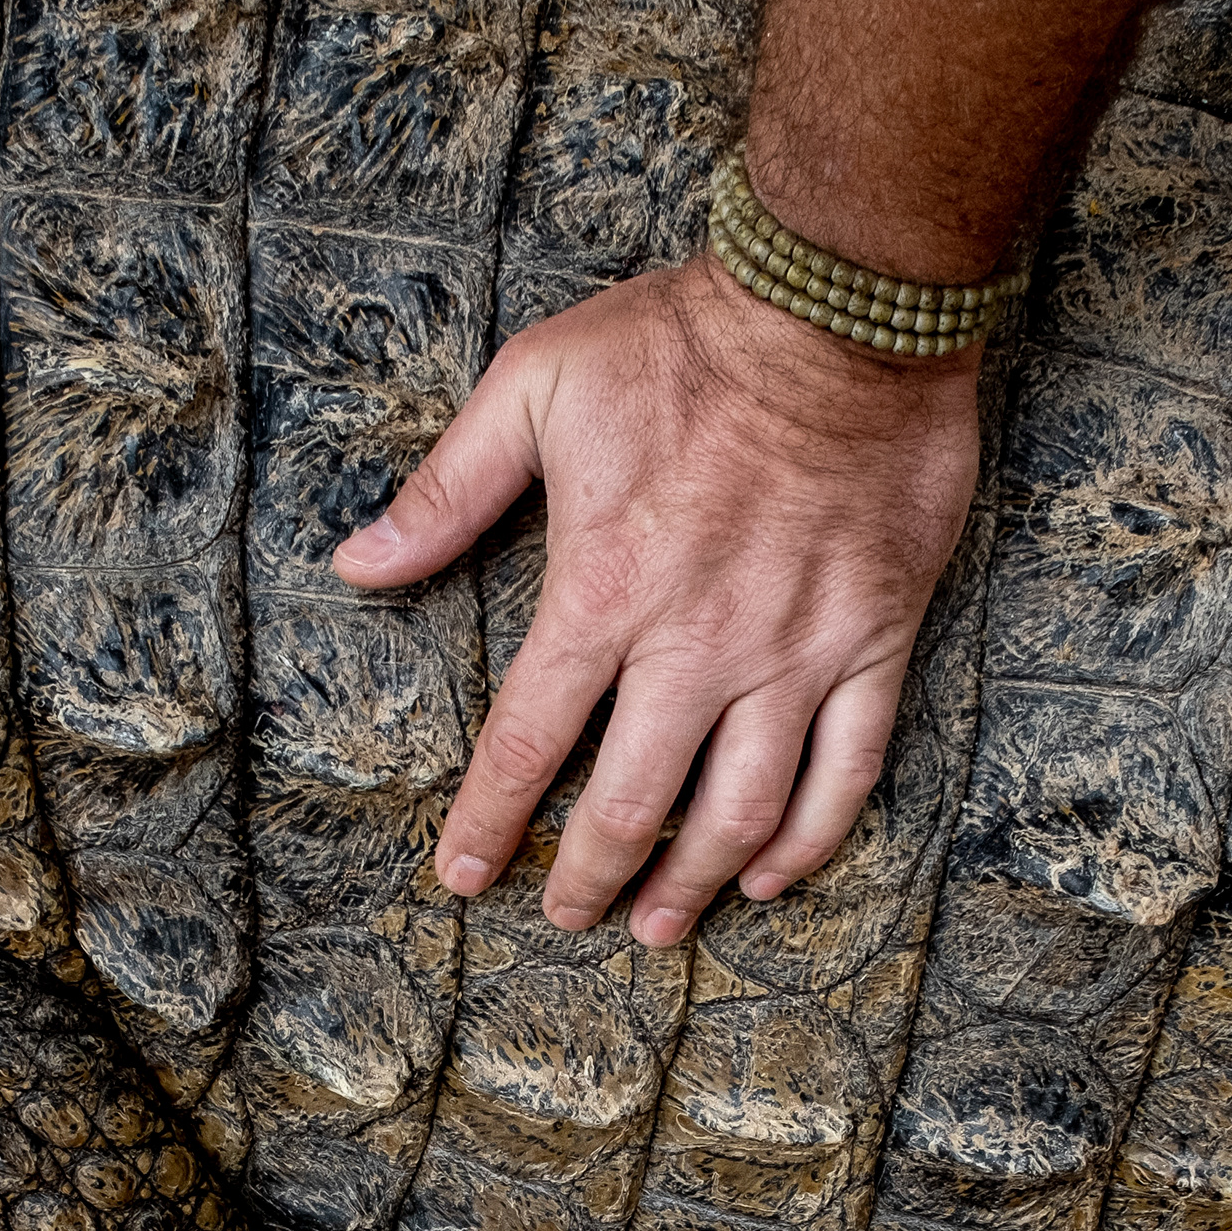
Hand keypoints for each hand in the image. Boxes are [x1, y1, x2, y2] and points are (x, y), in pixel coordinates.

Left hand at [331, 254, 981, 944]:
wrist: (845, 304)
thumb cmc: (682, 337)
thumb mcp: (535, 384)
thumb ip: (447, 490)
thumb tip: (358, 564)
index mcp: (605, 590)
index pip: (529, 744)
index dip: (489, 824)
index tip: (462, 877)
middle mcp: (699, 643)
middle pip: (631, 803)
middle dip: (587, 877)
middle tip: (564, 917)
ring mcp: (795, 651)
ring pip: (739, 811)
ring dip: (692, 885)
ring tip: (657, 926)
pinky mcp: (873, 640)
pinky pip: (847, 771)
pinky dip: (808, 839)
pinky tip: (770, 875)